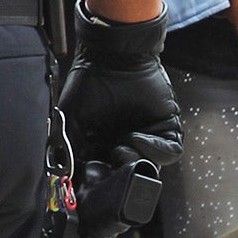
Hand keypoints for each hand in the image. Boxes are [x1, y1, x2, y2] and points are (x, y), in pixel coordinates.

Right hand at [57, 2, 182, 170]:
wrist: (112, 56)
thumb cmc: (89, 82)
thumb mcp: (70, 118)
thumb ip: (69, 148)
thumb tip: (68, 176)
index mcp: (104, 144)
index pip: (106, 171)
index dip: (102, 180)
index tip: (94, 181)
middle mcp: (126, 143)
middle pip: (131, 174)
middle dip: (122, 176)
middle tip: (110, 167)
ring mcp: (149, 138)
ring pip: (151, 167)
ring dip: (137, 163)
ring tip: (121, 149)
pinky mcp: (167, 129)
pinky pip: (169, 152)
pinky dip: (155, 151)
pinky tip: (136, 138)